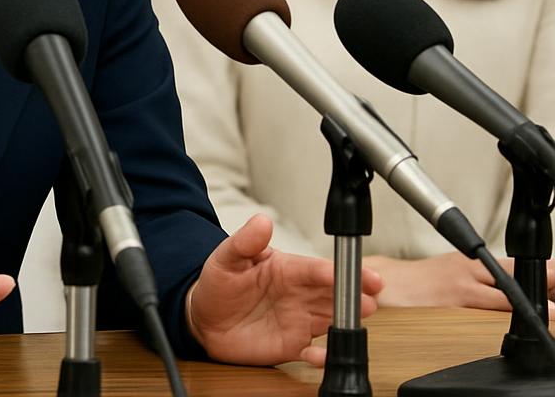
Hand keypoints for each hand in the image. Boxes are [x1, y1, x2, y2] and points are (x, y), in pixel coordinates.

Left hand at [186, 214, 381, 366]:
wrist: (205, 318)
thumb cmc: (219, 283)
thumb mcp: (227, 257)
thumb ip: (245, 241)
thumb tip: (261, 220)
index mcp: (287, 269)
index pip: (318, 269)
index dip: (341, 271)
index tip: (363, 275)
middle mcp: (298, 294)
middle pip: (333, 294)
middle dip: (355, 297)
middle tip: (371, 301)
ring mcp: (298, 320)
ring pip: (331, 320)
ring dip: (346, 324)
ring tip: (356, 325)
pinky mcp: (292, 345)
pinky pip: (315, 352)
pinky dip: (324, 356)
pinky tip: (323, 357)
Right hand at [364, 252, 554, 312]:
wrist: (383, 285)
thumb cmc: (417, 283)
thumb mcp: (450, 271)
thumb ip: (479, 278)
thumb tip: (509, 289)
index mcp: (467, 260)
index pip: (512, 265)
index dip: (541, 271)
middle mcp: (467, 270)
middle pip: (513, 275)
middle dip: (543, 281)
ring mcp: (461, 288)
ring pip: (505, 294)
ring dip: (532, 303)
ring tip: (552, 310)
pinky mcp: (453, 305)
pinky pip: (488, 311)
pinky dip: (508, 314)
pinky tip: (524, 320)